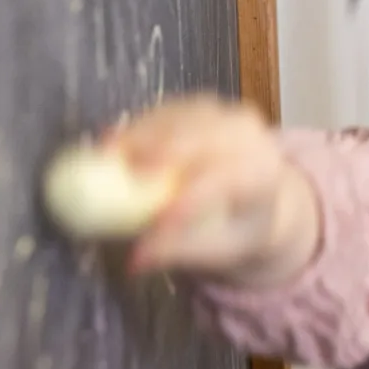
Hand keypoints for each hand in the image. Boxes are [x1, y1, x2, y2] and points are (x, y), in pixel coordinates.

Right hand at [106, 96, 320, 285]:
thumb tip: (134, 261)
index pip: (226, 182)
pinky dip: (139, 125)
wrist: (263, 195)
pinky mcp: (203, 106)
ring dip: (141, 133)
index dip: (189, 199)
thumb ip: (179, 252)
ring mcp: (227, 115)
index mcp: (262, 174)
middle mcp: (251, 136)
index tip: (153, 218)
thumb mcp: (219, 248)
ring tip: (106, 153)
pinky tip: (113, 141)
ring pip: (180, 118)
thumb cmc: (241, 227)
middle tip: (117, 169)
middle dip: (158, 151)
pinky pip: (167, 111)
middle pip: (201, 138)